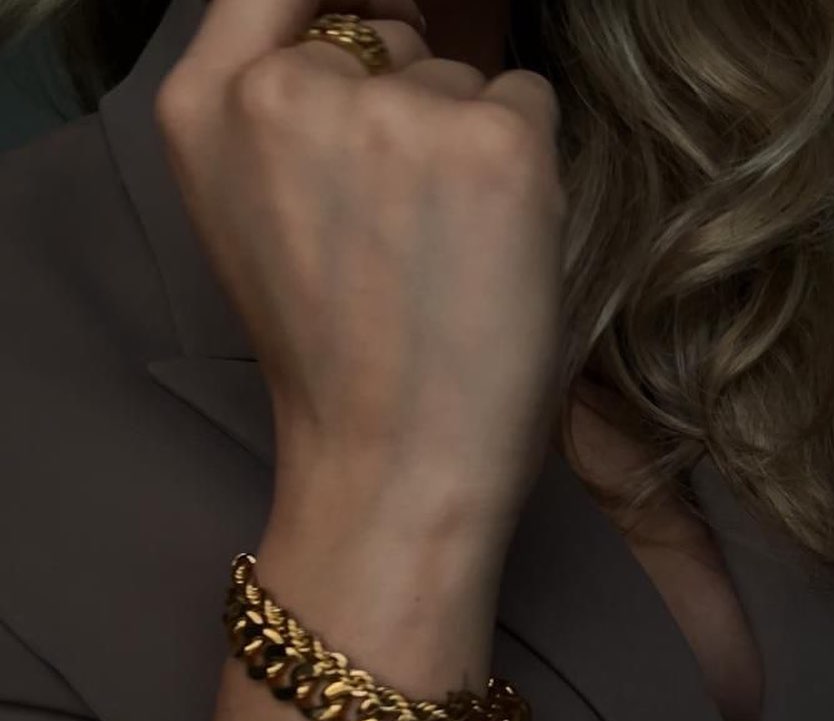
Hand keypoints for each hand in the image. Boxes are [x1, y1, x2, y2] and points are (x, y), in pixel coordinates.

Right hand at [154, 0, 567, 541]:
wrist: (390, 465)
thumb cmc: (333, 359)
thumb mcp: (255, 218)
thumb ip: (284, 113)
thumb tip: (374, 18)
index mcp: (209, 108)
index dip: (341, 7)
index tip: (373, 33)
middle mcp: (291, 88)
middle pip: (390, 37)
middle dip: (409, 106)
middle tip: (400, 230)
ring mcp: (396, 110)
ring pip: (462, 78)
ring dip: (468, 148)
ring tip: (442, 257)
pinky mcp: (495, 142)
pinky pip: (526, 102)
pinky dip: (524, 168)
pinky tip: (490, 250)